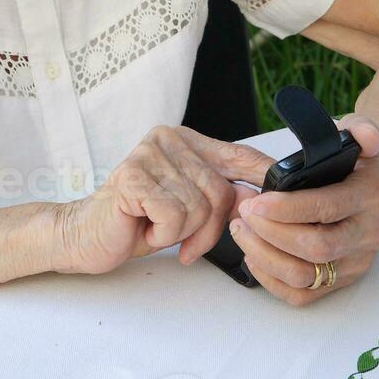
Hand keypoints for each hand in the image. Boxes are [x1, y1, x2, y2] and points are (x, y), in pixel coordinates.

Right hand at [50, 124, 275, 274]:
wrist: (87, 234)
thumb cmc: (138, 221)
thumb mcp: (188, 207)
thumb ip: (221, 196)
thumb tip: (264, 199)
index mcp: (185, 140)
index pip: (237, 154)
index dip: (266, 173)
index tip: (292, 188)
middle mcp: (167, 139)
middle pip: (220, 191)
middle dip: (208, 228)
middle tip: (183, 239)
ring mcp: (147, 154)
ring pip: (199, 207)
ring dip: (182, 234)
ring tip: (156, 229)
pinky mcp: (131, 176)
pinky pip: (173, 216)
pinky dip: (162, 235)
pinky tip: (143, 229)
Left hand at [228, 115, 378, 305]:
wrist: (374, 186)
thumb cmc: (356, 161)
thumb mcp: (358, 133)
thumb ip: (359, 129)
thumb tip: (364, 136)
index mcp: (371, 196)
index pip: (328, 208)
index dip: (288, 208)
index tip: (256, 202)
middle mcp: (368, 233)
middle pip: (316, 247)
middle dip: (270, 232)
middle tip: (244, 213)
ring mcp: (356, 261)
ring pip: (305, 275)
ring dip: (264, 255)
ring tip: (241, 230)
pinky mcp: (340, 280)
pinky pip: (303, 295)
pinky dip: (271, 279)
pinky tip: (253, 255)